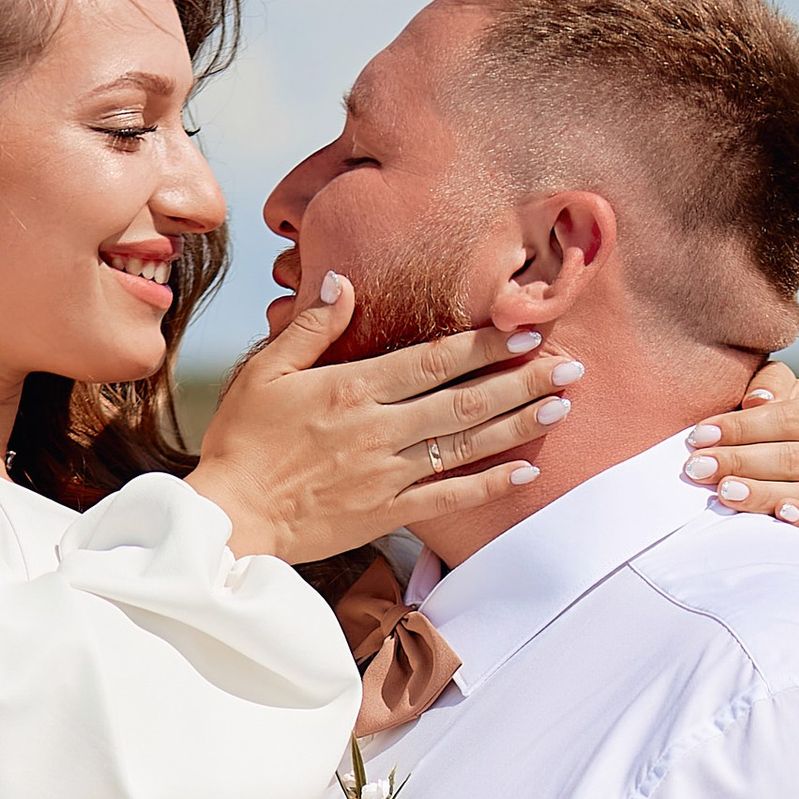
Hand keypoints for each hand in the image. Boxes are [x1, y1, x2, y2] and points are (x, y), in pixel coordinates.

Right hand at [193, 280, 583, 563]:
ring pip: (465, 445)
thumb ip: (311, 328)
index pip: (431, 360)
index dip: (482, 345)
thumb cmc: (242, 441)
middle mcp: (377, 429)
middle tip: (569, 366)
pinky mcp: (386, 512)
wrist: (230, 518)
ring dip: (516, 424)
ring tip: (560, 406)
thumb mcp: (264, 371)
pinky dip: (489, 484)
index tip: (523, 331)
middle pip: (463, 400)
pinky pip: (449, 496)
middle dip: (520, 381)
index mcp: (351, 389)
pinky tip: (525, 469)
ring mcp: (386, 473)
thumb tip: (342, 281)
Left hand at [683, 364, 798, 543]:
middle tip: (698, 467)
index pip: (789, 420)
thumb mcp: (778, 395)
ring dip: (760, 493)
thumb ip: (769, 383)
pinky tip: (778, 515)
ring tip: (723, 492)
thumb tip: (757, 399)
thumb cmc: (780, 428)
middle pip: (793, 458)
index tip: (701, 435)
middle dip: (741, 462)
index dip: (743, 427)